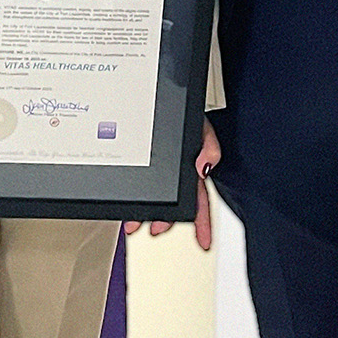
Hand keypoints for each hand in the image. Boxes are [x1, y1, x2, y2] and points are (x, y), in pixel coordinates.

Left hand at [127, 116, 220, 249]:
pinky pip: (140, 184)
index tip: (203, 242)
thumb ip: (208, 147)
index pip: (201, 200)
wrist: (165, 95)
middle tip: (156, 230)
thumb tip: (205, 167)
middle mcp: (178, 172)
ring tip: (136, 224)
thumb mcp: (202, 126)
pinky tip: (129, 205)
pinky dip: (135, 197)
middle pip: (175, 204)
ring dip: (147, 213)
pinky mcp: (145, 162)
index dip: (203, 223)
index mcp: (194, 167)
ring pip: (155, 197)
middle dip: (167, 221)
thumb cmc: (187, 110)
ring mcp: (162, 169)